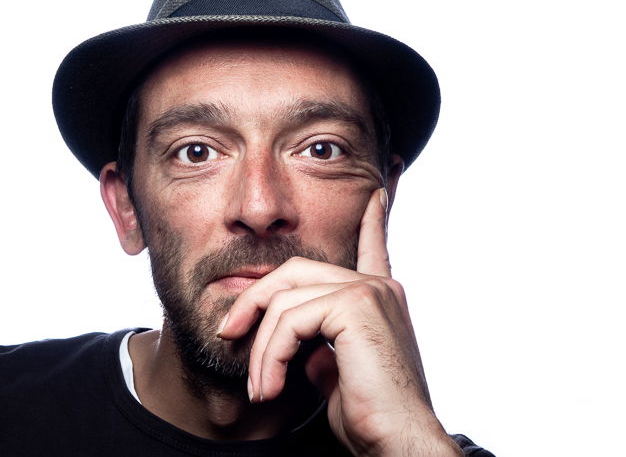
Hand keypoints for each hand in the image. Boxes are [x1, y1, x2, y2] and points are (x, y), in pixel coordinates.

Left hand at [218, 189, 461, 455]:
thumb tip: (298, 347)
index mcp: (379, 297)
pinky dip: (271, 355)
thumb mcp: (338, 373)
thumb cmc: (371, 416)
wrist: (398, 442)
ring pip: (284, 298)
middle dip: (253, 301)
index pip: (372, 244)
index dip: (371, 218)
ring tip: (260, 387)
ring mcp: (369, 291)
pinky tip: (271, 386)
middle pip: (294, 271)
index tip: (376, 193)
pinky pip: (289, 319)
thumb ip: (320, 346)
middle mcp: (378, 285)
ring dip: (261, 347)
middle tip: (227, 332)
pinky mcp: (355, 305)